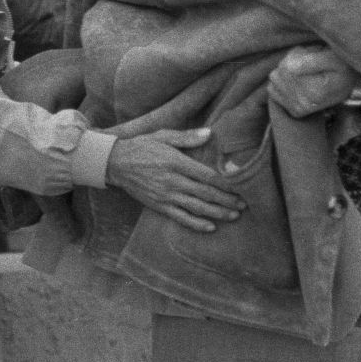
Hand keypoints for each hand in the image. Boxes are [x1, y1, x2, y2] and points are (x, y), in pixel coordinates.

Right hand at [107, 128, 246, 232]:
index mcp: (176, 162)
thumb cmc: (142, 146)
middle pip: (206, 193)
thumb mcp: (163, 135)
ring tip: (234, 216)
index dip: (226, 183)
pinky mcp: (159, 206)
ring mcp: (166, 196)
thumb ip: (187, 137)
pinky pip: (181, 217)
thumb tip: (210, 134)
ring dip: (217, 213)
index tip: (242, 187)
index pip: (207, 175)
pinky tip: (210, 227)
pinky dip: (196, 224)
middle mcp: (173, 181)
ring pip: (197, 207)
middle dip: (227, 200)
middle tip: (245, 205)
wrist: (115, 163)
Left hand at [268, 45, 358, 117]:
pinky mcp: (293, 110)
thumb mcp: (333, 58)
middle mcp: (304, 104)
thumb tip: (288, 67)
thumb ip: (312, 61)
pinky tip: (299, 79)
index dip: (297, 54)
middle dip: (292, 61)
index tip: (313, 53)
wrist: (350, 82)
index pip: (287, 67)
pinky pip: (272, 89)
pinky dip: (283, 81)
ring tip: (306, 69)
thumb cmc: (343, 66)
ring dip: (287, 69)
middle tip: (311, 61)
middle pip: (281, 71)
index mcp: (314, 93)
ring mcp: (297, 109)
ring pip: (275, 77)